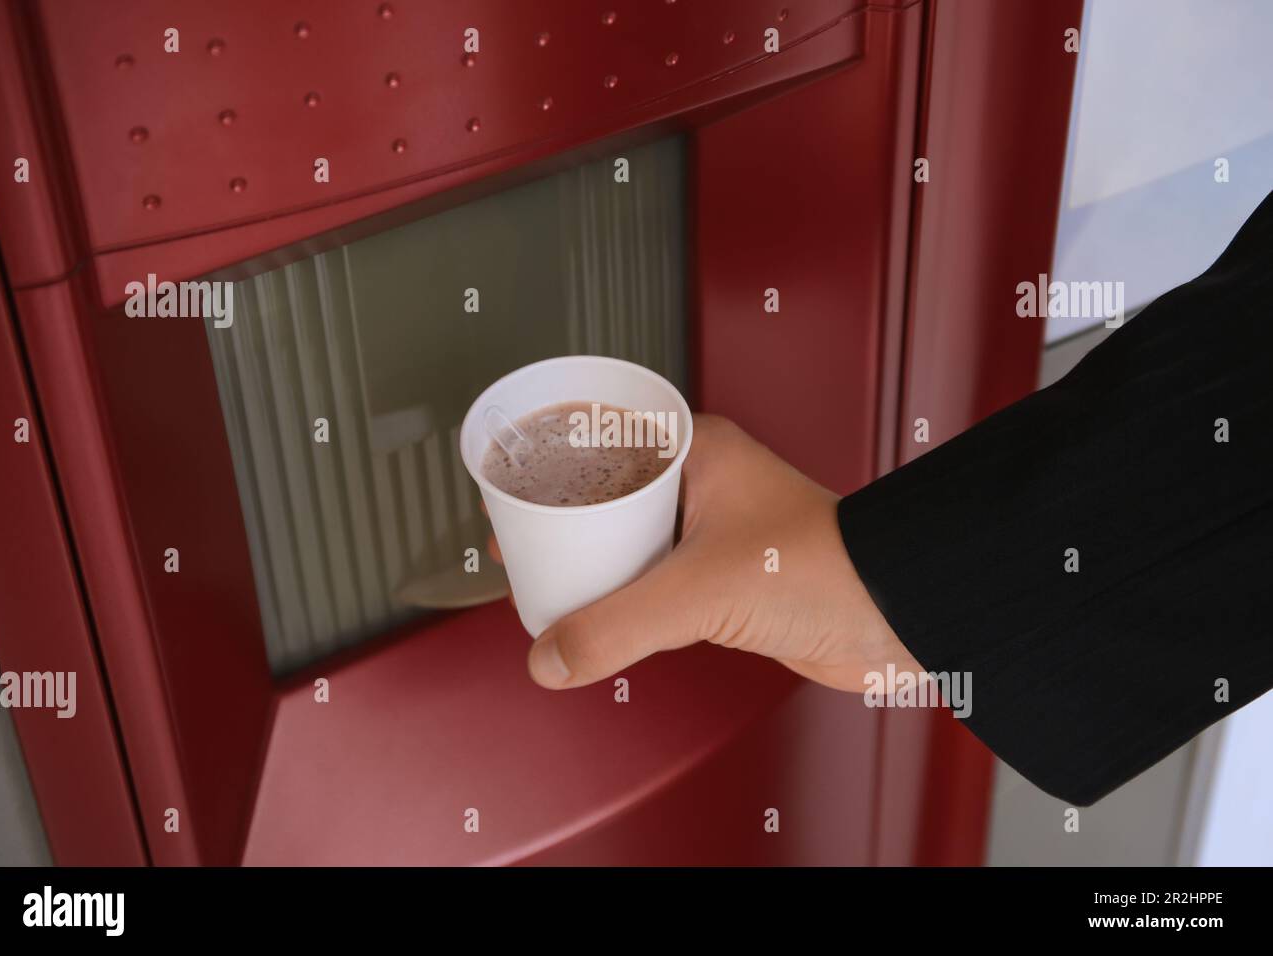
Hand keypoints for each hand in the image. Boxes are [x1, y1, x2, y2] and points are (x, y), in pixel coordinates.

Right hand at [495, 414, 920, 691]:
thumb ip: (616, 627)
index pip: (603, 442)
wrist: (899, 617)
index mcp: (698, 452)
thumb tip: (552, 657)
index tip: (508, 491)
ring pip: (632, 544)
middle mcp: (705, 485)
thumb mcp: (699, 591)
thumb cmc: (831, 567)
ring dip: (593, 568)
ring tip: (547, 587)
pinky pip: (657, 585)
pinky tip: (599, 620)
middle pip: (610, 497)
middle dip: (564, 525)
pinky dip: (625, 602)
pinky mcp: (728, 582)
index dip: (551, 467)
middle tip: (521, 548)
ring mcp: (716, 533)